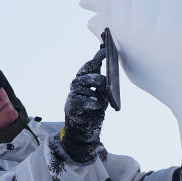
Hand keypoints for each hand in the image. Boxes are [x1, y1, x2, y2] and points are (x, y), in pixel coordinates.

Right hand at [61, 48, 108, 162]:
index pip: (90, 66)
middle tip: (106, 86)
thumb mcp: (101, 95)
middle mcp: (76, 85)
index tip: (106, 50)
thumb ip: (104, 84)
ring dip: (97, 94)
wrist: (83, 130)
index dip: (98, 57)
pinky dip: (92, 104)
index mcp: (83, 79)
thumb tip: (110, 72)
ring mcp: (72, 94)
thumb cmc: (93, 110)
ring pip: (88, 87)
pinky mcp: (71, 106)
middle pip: (89, 74)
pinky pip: (85, 100)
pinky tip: (95, 107)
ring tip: (100, 102)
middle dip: (99, 79)